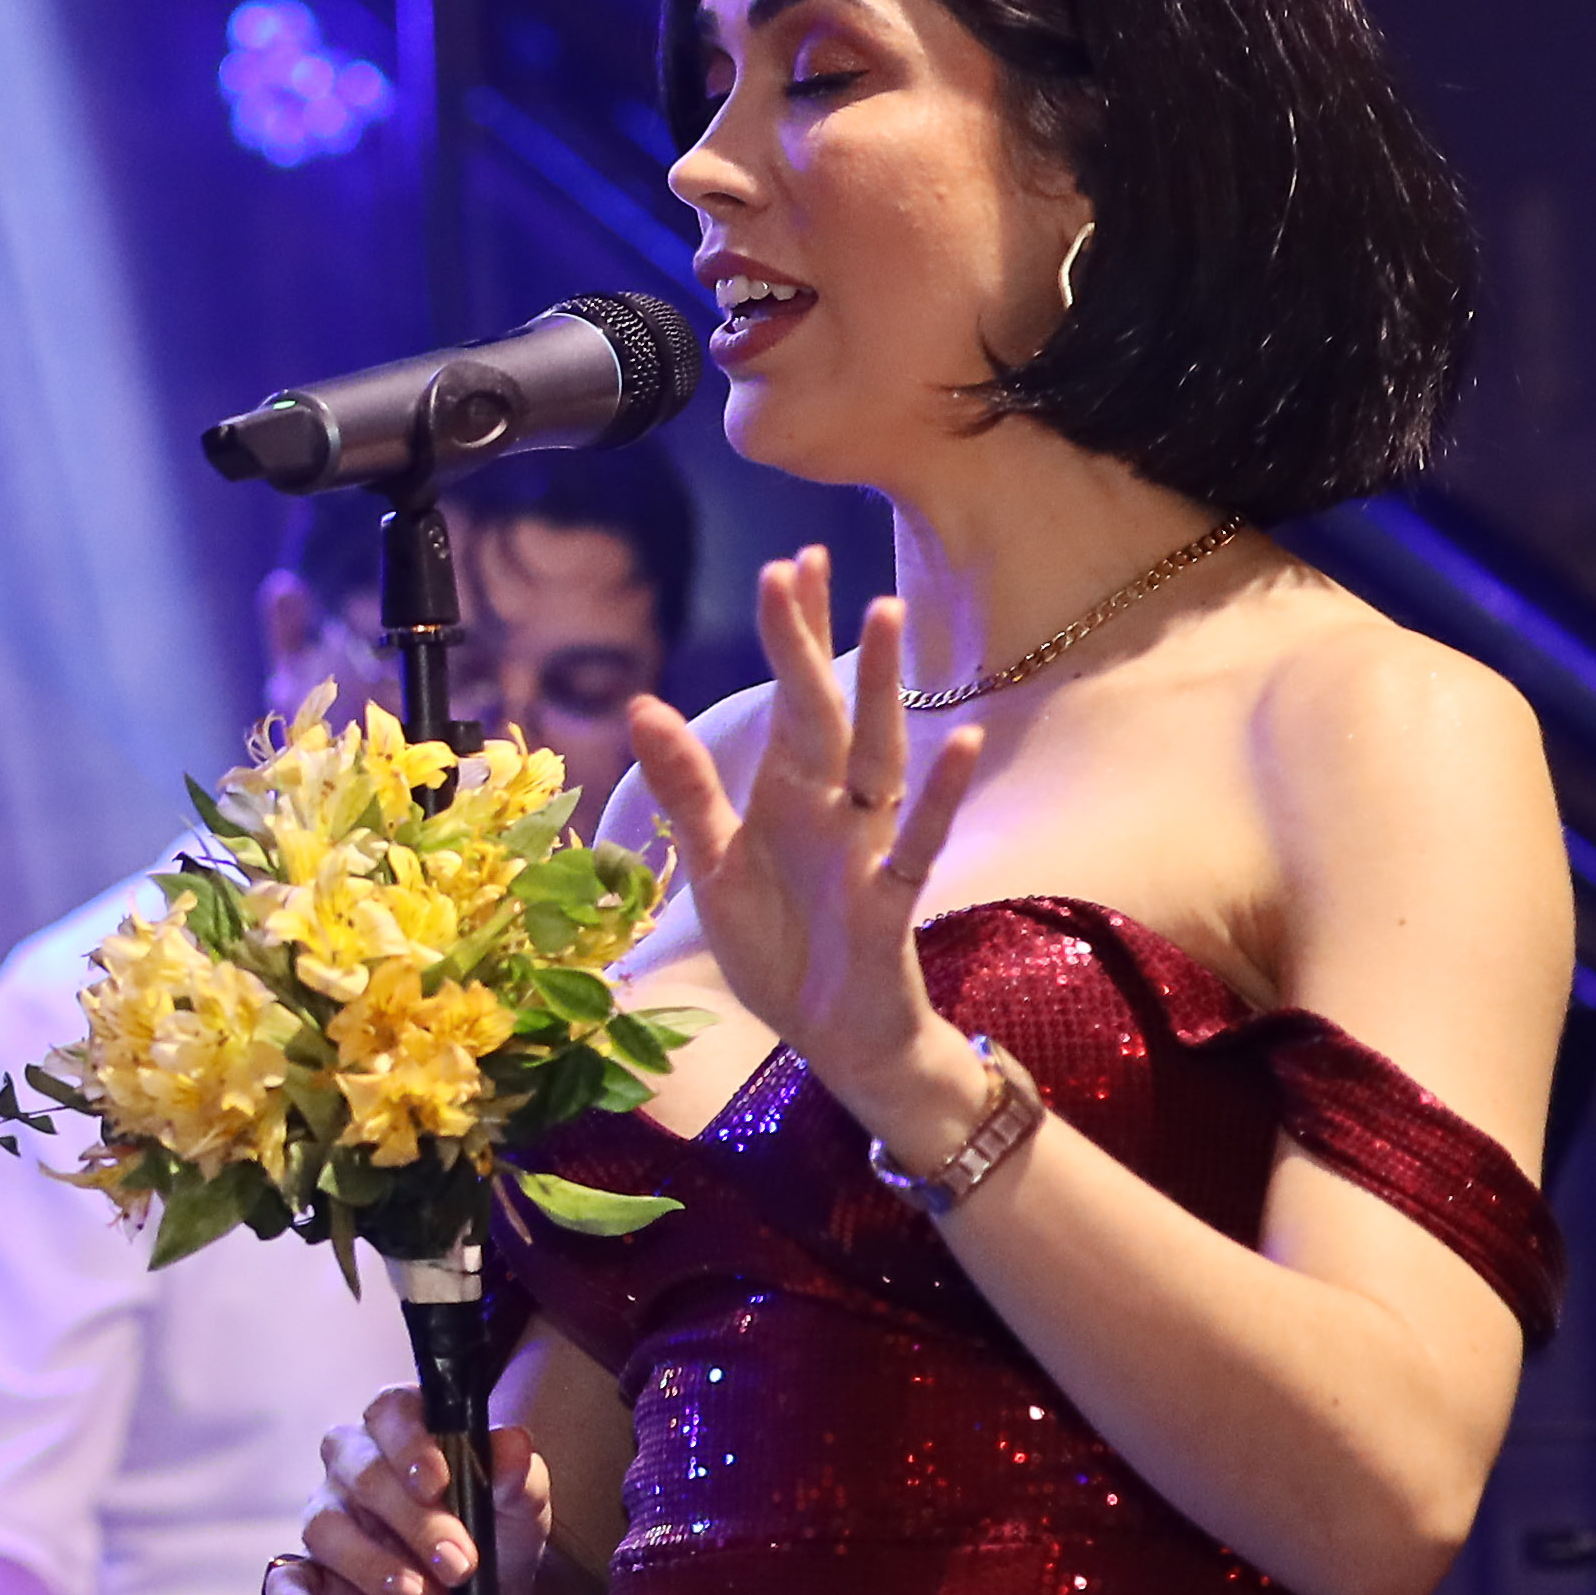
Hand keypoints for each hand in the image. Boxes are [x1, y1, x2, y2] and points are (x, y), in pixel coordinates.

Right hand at [276, 1388, 550, 1594]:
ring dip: (372, 1566)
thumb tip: (513, 1446)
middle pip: (362, 1473)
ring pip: (326, 1527)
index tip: (438, 1482)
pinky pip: (286, 1578)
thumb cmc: (497, 1532)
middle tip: (459, 1564)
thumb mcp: (521, 1506)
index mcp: (404, 1429)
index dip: (409, 1443)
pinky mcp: (312, 1569)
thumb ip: (518, 1475)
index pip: (391, 1412)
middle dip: (414, 1522)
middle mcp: (355, 1464)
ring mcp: (328, 1515)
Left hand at [621, 550, 999, 1149]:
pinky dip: (941, 794)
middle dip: (814, 641)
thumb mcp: (715, 865)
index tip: (785, 565)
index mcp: (787, 798)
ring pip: (877, 754)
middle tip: (811, 560)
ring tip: (888, 616)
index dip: (786, 637)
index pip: (787, 702)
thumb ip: (686, 789)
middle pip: (824, 711)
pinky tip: (956, 740)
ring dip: (880, 689)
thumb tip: (640, 706)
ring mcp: (867, 847)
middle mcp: (833, 808)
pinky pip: (918, 839)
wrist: (832, 1034)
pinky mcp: (888, 899)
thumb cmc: (781, 945)